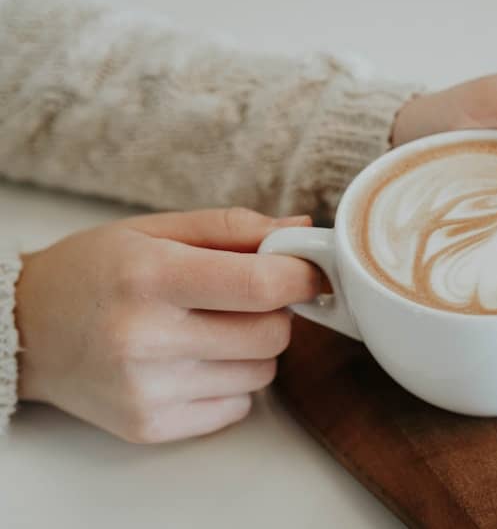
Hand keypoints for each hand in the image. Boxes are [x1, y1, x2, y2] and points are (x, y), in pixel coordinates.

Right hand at [15, 208, 319, 442]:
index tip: (310, 272)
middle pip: (273, 334)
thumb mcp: (154, 230)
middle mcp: (146, 338)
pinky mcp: (150, 425)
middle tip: (246, 299)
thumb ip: (232, 228)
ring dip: (253, 349)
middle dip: (275, 312)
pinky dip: (231, 383)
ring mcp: (148, 389)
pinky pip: (238, 407)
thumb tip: (301, 228)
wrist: (26, 330)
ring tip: (210, 330)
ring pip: (262, 374)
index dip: (301, 276)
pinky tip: (194, 362)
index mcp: (151, 277)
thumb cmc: (94, 272)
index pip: (261, 285)